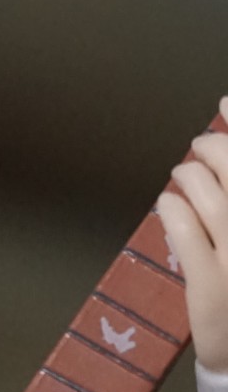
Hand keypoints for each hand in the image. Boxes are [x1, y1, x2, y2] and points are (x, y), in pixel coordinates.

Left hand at [158, 98, 227, 373]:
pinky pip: (185, 233)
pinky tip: (168, 204)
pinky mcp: (213, 289)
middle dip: (213, 147)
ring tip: (183, 175)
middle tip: (199, 147)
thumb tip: (226, 112)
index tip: (224, 102)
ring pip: (211, 197)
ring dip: (190, 176)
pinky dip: (173, 210)